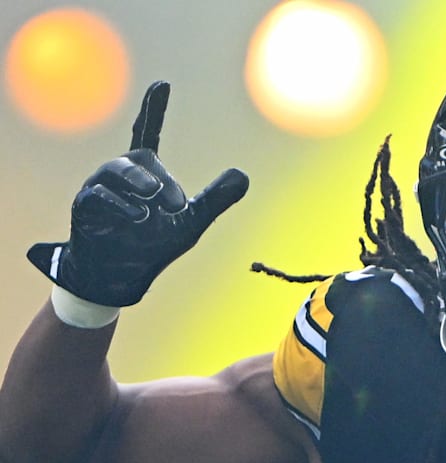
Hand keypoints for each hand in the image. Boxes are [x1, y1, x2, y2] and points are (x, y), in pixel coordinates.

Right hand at [26, 81, 249, 306]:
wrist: (122, 277)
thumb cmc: (152, 245)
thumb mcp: (191, 223)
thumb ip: (215, 199)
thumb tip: (244, 175)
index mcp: (146, 173)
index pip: (147, 132)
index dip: (154, 109)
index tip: (163, 84)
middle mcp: (120, 174)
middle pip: (141, 159)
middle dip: (162, 179)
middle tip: (177, 204)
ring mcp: (99, 188)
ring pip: (116, 170)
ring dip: (139, 182)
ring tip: (154, 200)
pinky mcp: (84, 208)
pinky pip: (98, 196)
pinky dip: (120, 204)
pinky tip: (137, 215)